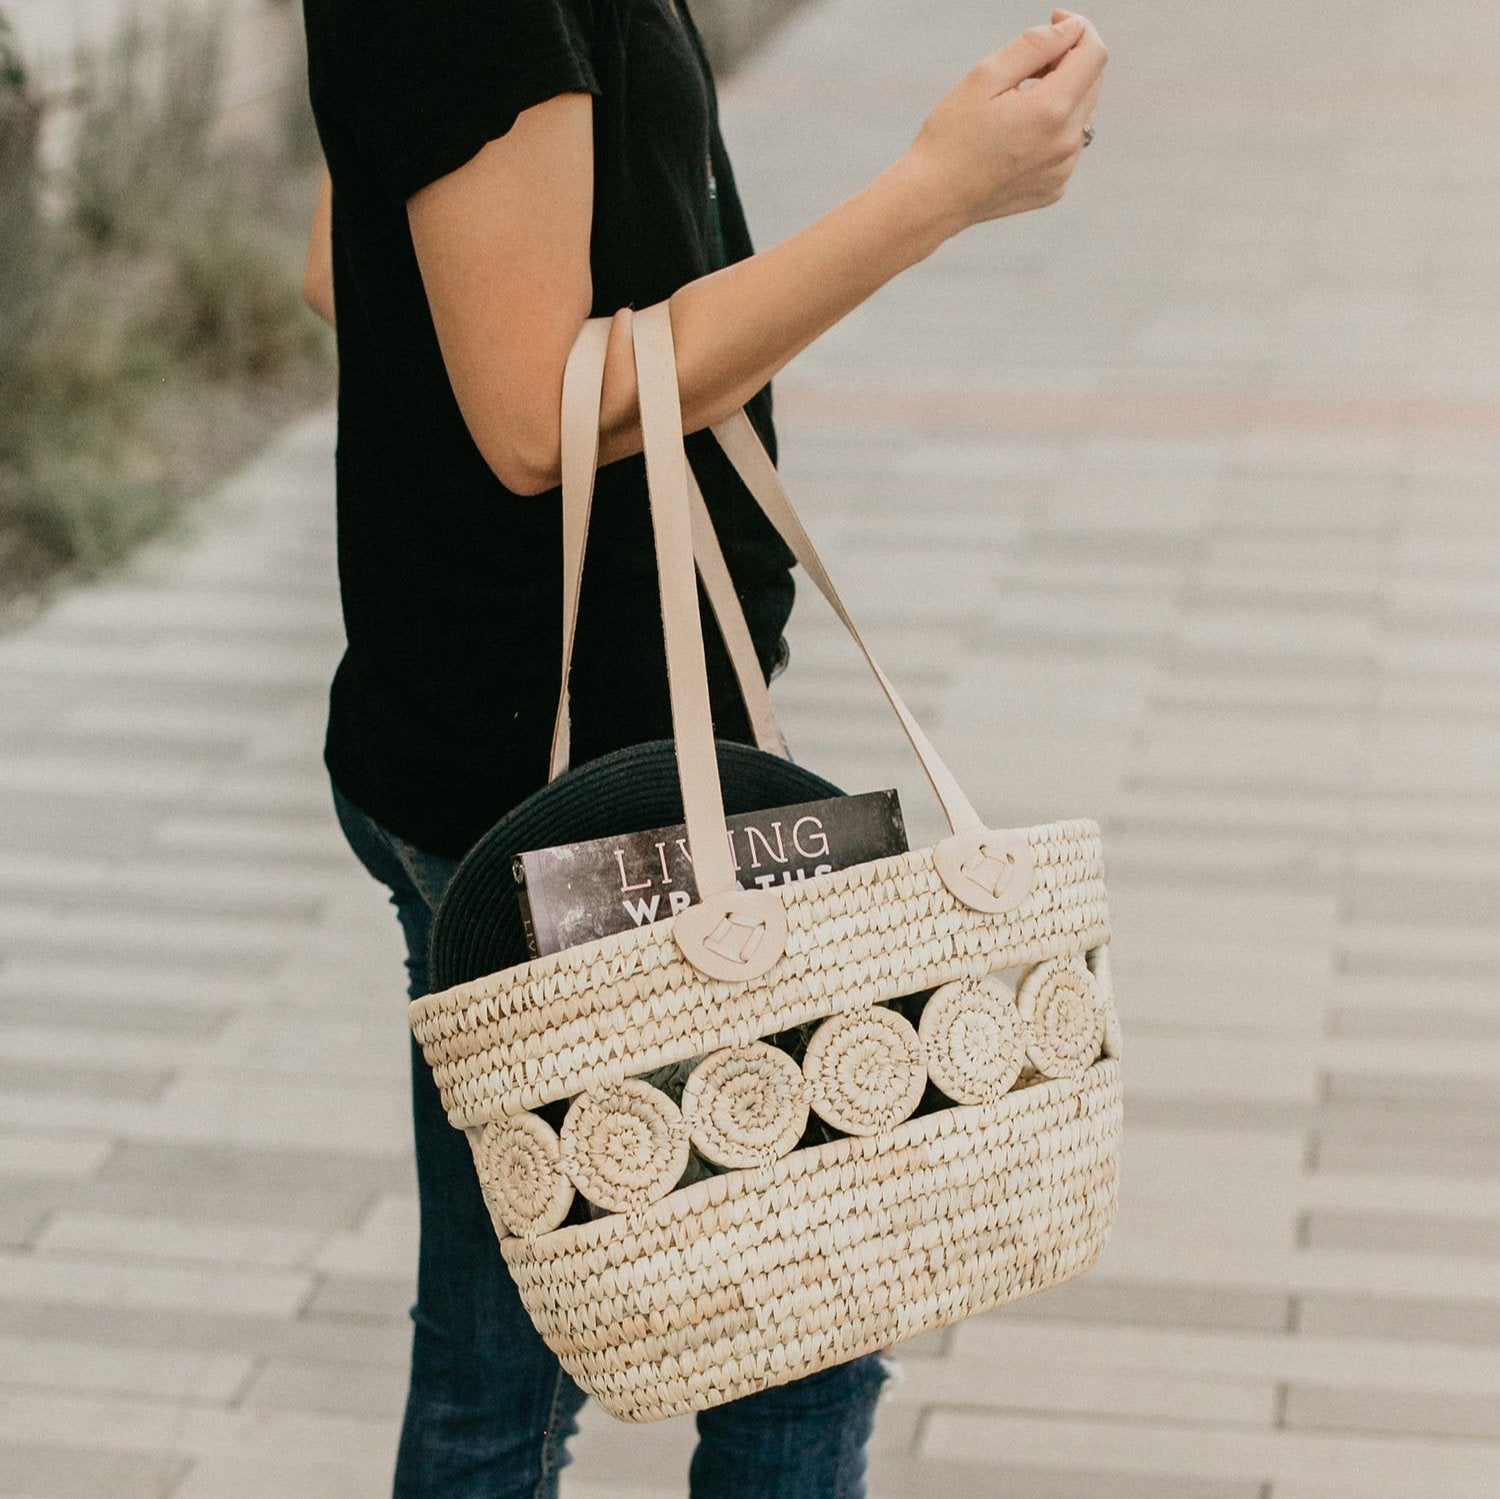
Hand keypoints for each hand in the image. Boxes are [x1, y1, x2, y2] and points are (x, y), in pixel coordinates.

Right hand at [903, 12, 1106, 233]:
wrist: (933, 199)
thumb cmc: (952, 135)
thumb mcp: (986, 76)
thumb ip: (1035, 45)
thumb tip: (1072, 28)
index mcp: (1052, 110)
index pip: (1094, 54)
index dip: (1078, 28)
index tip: (1054, 22)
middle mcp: (1066, 143)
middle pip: (1092, 82)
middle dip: (1069, 61)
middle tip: (1028, 64)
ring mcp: (1063, 170)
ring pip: (1083, 114)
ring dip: (1063, 96)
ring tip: (1020, 101)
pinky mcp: (1055, 188)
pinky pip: (1069, 146)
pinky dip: (1055, 130)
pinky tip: (1020, 134)